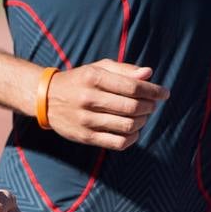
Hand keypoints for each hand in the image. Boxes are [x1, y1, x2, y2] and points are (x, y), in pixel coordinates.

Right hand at [46, 60, 168, 148]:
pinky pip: (118, 143)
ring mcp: (86, 120)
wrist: (46, 99)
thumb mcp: (97, 68)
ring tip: (142, 116)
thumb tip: (149, 74)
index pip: (133, 87)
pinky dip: (132, 137)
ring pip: (128, 126)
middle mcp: (89, 98)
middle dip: (149, 106)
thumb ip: (124, 70)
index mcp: (93, 77)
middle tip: (151, 104)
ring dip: (142, 121)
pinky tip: (132, 130)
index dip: (154, 91)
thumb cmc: (79, 80)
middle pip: (133, 107)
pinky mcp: (85, 137)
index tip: (164, 93)